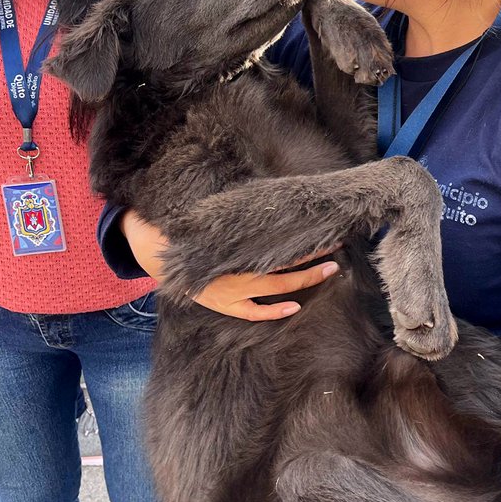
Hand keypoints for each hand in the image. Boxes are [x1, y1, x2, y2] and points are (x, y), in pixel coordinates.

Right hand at [120, 210, 339, 320]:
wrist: (160, 252)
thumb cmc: (194, 229)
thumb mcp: (218, 217)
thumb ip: (243, 211)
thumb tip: (270, 189)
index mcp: (241, 248)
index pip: (282, 246)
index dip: (307, 240)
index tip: (330, 230)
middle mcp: (240, 270)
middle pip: (286, 266)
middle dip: (314, 257)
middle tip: (339, 246)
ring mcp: (233, 291)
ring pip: (276, 288)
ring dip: (304, 281)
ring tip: (330, 270)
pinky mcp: (225, 304)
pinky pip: (252, 312)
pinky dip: (273, 311)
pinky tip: (294, 307)